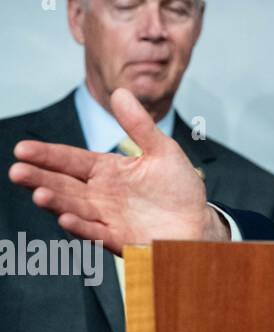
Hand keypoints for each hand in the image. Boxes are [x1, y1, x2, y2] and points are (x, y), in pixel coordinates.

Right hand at [8, 87, 226, 253]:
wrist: (198, 223)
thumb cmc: (179, 188)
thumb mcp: (162, 150)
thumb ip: (139, 125)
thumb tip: (120, 92)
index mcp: (108, 171)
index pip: (72, 161)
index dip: (48, 155)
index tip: (22, 149)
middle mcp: (101, 195)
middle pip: (65, 185)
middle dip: (40, 178)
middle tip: (16, 171)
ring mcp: (107, 218)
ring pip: (74, 208)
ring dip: (56, 202)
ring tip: (39, 193)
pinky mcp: (120, 239)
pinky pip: (96, 233)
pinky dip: (82, 227)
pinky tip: (66, 219)